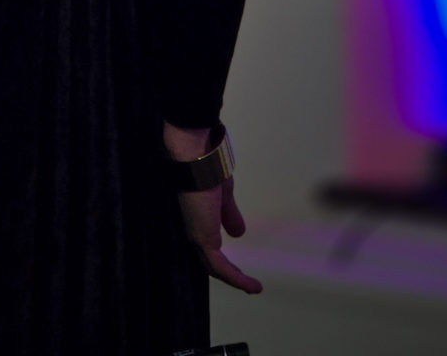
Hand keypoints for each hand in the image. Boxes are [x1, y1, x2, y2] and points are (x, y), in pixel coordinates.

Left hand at [176, 180, 261, 294]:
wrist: (198, 158)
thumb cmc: (209, 169)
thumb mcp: (224, 196)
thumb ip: (229, 214)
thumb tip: (239, 233)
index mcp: (198, 219)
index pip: (208, 246)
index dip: (223, 257)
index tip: (237, 266)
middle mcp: (194, 229)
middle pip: (210, 260)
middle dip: (229, 273)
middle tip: (244, 282)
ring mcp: (196, 235)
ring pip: (214, 267)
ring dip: (235, 279)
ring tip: (252, 288)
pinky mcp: (202, 239)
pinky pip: (220, 267)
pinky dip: (236, 278)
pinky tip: (251, 286)